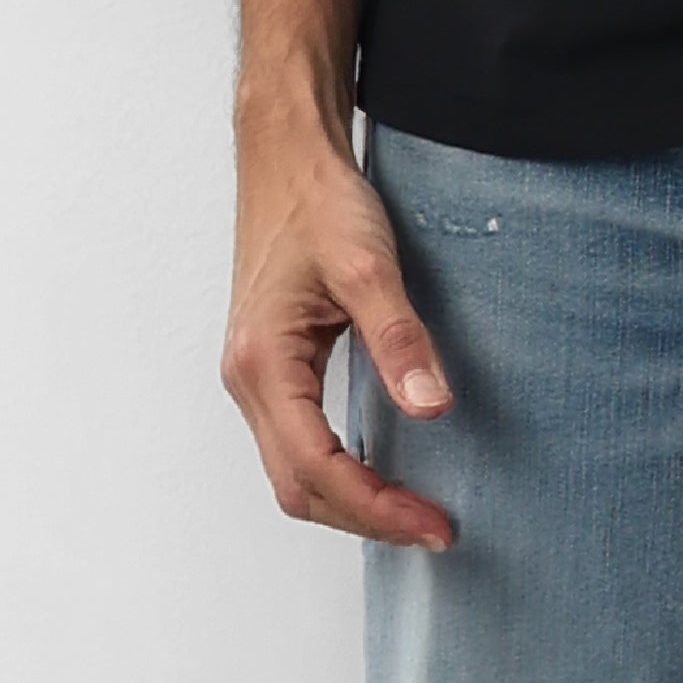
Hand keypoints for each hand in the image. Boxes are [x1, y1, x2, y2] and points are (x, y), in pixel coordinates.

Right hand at [221, 123, 456, 547]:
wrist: (286, 155)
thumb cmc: (318, 200)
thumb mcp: (368, 265)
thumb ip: (399, 339)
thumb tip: (434, 408)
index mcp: (264, 362)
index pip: (316, 467)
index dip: (376, 507)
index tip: (434, 523)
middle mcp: (247, 379)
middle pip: (298, 485)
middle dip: (366, 516)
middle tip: (434, 527)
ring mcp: (254, 375)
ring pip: (293, 470)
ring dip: (349, 500)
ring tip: (412, 511)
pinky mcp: (271, 364)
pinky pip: (296, 441)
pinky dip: (337, 469)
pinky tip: (379, 467)